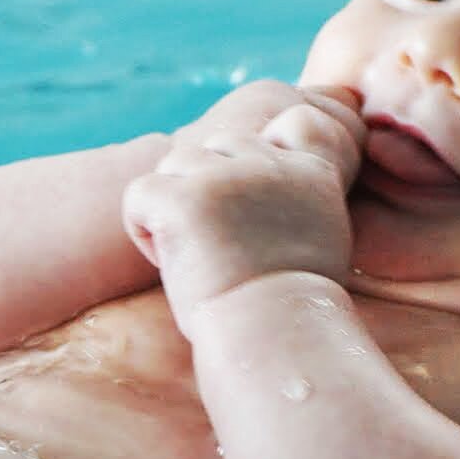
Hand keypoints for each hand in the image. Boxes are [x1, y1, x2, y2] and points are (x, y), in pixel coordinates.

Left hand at [122, 83, 364, 322]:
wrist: (274, 336)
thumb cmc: (290, 311)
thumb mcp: (319, 239)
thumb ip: (296, 199)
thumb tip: (257, 193)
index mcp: (313, 172)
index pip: (295, 123)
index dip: (260, 152)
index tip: (250, 197)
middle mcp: (271, 162)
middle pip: (217, 146)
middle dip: (207, 187)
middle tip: (221, 247)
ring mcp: (225, 175)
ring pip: (175, 165)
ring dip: (174, 209)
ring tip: (200, 259)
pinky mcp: (182, 197)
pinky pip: (140, 195)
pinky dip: (144, 231)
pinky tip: (175, 264)